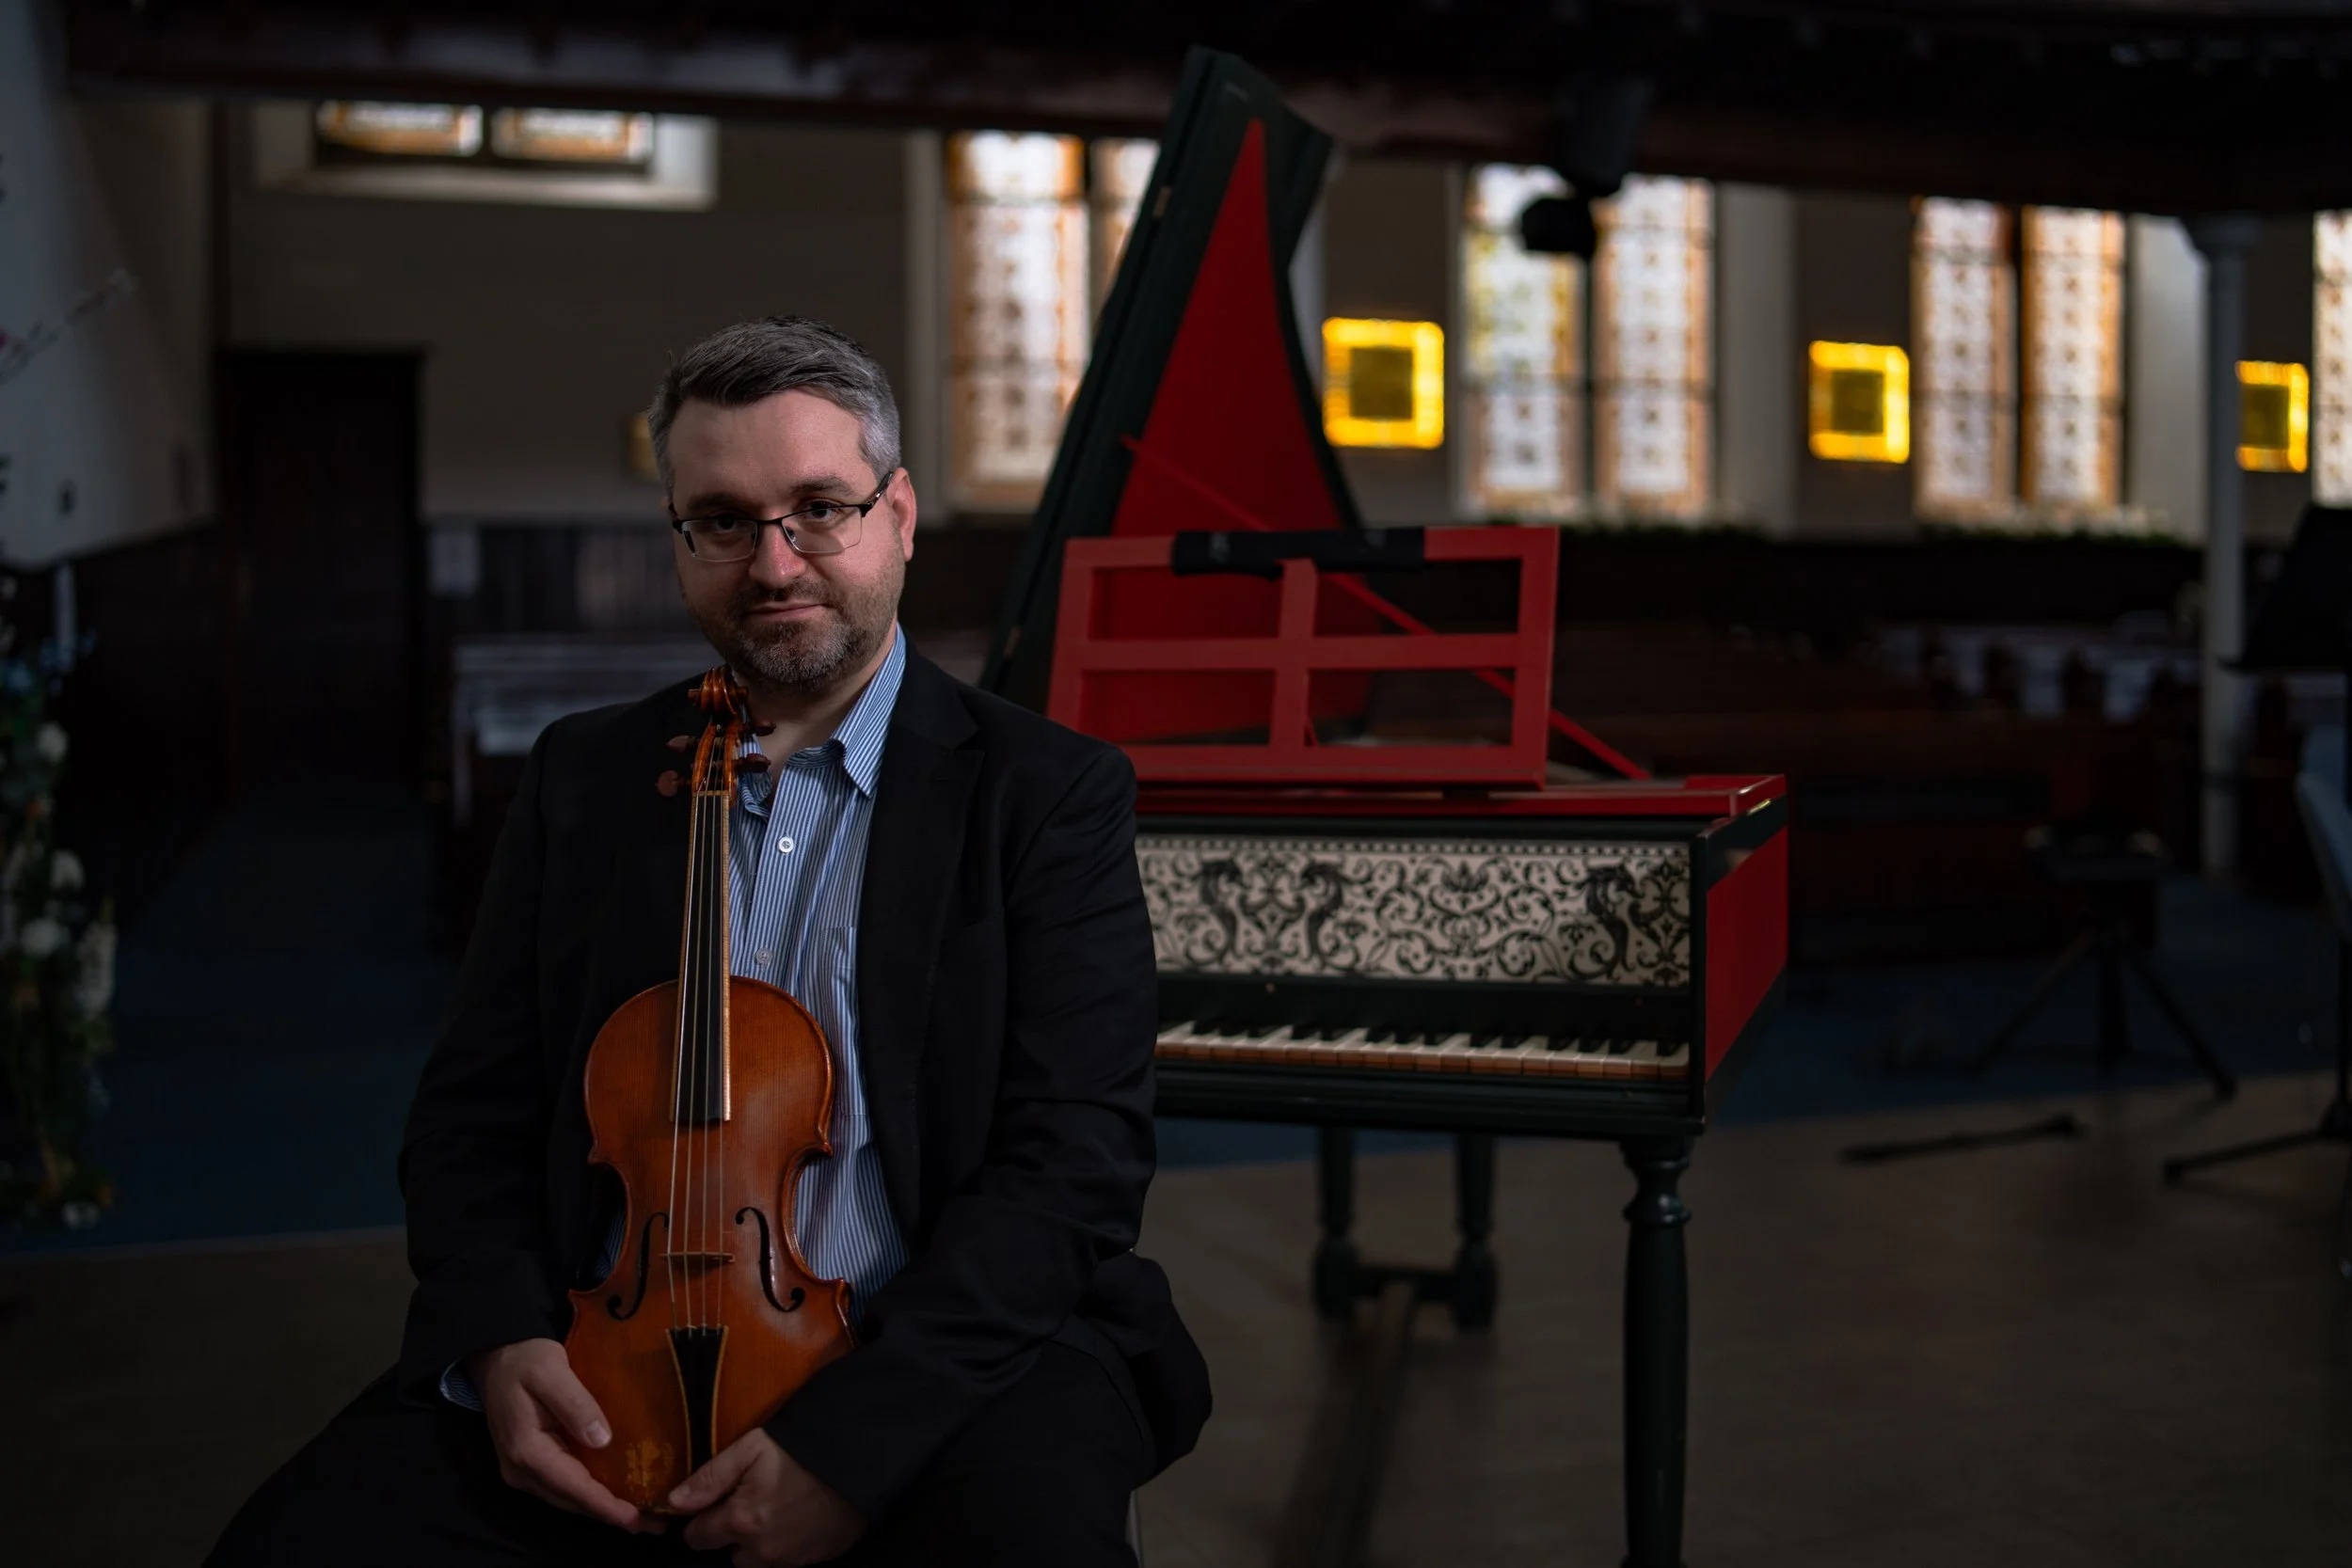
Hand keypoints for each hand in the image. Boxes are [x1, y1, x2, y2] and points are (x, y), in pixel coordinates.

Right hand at [469, 1337, 659, 1533]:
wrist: (497, 1358)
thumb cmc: (526, 1360)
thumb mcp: (552, 1372)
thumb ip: (576, 1405)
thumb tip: (603, 1440)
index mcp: (527, 1450)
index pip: (572, 1486)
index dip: (606, 1505)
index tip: (637, 1518)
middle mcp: (521, 1470)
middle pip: (572, 1501)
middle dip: (611, 1515)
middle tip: (654, 1523)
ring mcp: (523, 1471)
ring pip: (568, 1498)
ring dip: (602, 1508)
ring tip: (643, 1516)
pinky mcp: (530, 1466)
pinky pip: (564, 1487)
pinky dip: (590, 1495)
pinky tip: (615, 1495)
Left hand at [673, 1428, 865, 1566]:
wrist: (858, 1462)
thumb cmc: (801, 1451)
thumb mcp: (751, 1448)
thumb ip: (710, 1477)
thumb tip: (674, 1502)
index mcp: (741, 1521)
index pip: (698, 1538)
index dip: (702, 1520)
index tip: (715, 1504)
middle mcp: (761, 1549)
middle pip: (730, 1554)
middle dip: (734, 1533)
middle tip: (752, 1502)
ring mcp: (788, 1559)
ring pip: (758, 1560)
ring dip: (760, 1542)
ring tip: (777, 1509)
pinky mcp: (811, 1560)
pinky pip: (786, 1560)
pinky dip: (786, 1544)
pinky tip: (797, 1518)